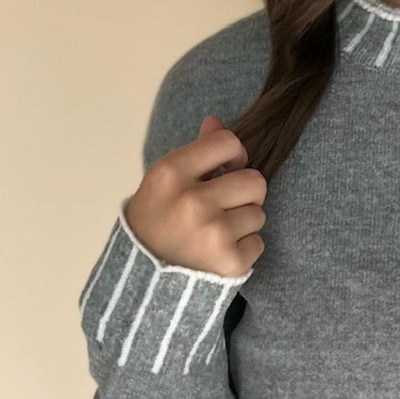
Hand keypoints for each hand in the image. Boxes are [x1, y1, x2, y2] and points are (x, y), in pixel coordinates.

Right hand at [124, 114, 266, 280]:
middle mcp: (192, 201)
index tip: (226, 171)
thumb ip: (195, 151)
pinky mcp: (229, 261)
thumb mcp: (165, 181)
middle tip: (222, 207)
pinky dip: (243, 249)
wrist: (141, 276)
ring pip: (258, 214)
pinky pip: (258, 243)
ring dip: (243, 223)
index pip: (228, 143)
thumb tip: (215, 122)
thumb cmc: (156, 220)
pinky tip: (218, 253)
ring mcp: (213, 232)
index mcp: (171, 172)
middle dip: (244, 194)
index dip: (234, 156)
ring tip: (215, 233)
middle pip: (254, 181)